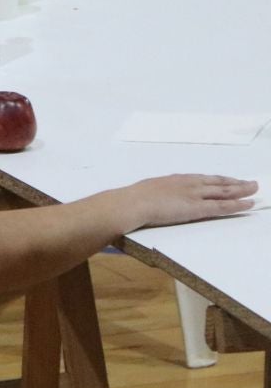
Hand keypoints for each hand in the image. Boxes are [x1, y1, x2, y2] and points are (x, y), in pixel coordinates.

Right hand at [117, 174, 257, 229]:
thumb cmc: (133, 199)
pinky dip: (237, 205)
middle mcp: (189, 184)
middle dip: (236, 183)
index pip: (204, 179)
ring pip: (224, 192)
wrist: (132, 203)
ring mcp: (194, 195)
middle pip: (218, 182)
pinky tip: (248, 204)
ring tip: (255, 189)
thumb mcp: (147, 191)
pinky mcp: (197, 208)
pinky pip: (222, 206)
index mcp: (176, 180)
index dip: (219, 180)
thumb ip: (158, 193)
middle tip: (250, 183)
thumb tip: (156, 196)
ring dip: (242, 190)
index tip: (229, 180)